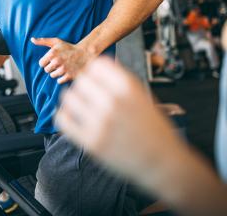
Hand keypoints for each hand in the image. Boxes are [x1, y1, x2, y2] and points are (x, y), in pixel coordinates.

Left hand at [31, 37, 88, 82]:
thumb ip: (43, 41)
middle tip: (58, 63)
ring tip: (62, 67)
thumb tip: (32, 39)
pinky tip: (66, 72)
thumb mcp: (56, 42)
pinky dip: (62, 78)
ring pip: (52, 76)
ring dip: (56, 72)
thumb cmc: (68, 47)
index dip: (46, 62)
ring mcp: (63, 69)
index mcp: (52, 54)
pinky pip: (59, 81)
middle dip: (51, 67)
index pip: (41, 64)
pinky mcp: (69, 76)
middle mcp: (57, 62)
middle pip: (46, 70)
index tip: (51, 60)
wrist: (84, 53)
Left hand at [55, 56, 180, 179]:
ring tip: (79, 104)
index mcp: (127, 87)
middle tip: (88, 94)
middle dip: (84, 85)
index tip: (94, 79)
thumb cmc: (153, 128)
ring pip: (69, 97)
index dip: (94, 72)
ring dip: (72, 98)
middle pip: (81, 80)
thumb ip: (118, 79)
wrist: (163, 162)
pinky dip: (64, 115)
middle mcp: (113, 102)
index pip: (96, 65)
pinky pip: (63, 120)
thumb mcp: (141, 94)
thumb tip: (97, 64)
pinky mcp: (91, 142)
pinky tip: (72, 116)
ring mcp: (101, 123)